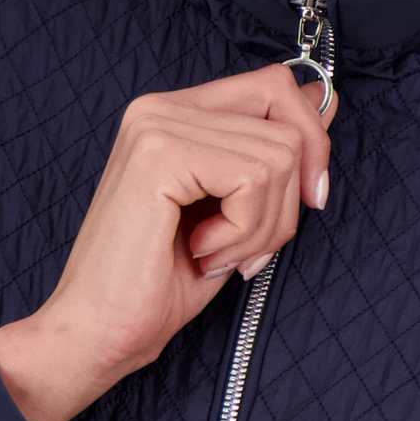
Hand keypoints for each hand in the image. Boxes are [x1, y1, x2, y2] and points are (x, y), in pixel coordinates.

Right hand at [0, 67, 334, 420]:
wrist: (98, 333)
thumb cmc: (157, 285)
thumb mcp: (235, 212)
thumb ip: (270, 153)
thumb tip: (321, 100)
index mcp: (176, 113)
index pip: (275, 87)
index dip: (311, 143)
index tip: (307, 200)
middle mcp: (161, 107)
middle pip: (286, 118)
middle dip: (291, 196)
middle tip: (251, 247)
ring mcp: (157, 125)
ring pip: (278, 156)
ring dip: (262, 226)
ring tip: (216, 255)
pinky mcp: (159, 154)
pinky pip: (252, 178)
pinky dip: (243, 232)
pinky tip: (202, 252)